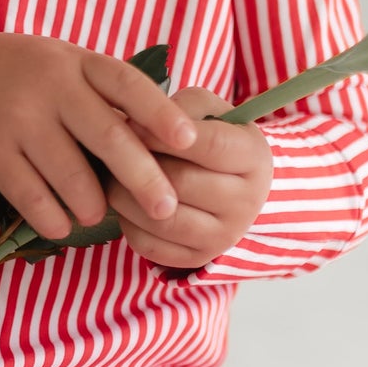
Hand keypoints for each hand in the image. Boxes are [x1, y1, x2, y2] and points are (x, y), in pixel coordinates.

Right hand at [0, 32, 201, 241]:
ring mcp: (19, 119)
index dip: (161, 113)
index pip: (127, 84)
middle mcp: (50, 86)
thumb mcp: (61, 63)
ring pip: (73, 176)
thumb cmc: (17, 74)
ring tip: (97, 214)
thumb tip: (159, 139)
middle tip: (166, 208)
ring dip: (93, 206)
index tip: (190, 141)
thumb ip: (101, 94)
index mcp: (76, 61)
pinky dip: (53, 219)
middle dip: (144, 178)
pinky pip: (32, 197)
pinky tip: (62, 225)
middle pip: (109, 136)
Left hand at [100, 85, 272, 269]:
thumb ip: (179, 109)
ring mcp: (224, 236)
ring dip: (126, 196)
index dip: (163, 135)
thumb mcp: (207, 111)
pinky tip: (125, 204)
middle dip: (139, 165)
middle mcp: (246, 202)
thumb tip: (137, 127)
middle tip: (113, 153)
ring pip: (163, 219)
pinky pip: (151, 246)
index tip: (130, 126)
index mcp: (254, 158)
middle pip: (182, 183)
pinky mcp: (198, 258)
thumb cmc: (212, 139)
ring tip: (112, 177)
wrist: (233, 185)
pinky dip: (128, 225)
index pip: (209, 145)